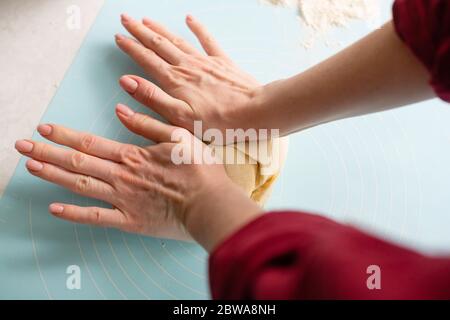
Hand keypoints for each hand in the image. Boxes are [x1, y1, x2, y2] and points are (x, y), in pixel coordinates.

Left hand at [15, 104, 261, 249]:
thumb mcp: (179, 137)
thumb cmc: (199, 171)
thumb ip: (147, 124)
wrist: (210, 204)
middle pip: (77, 162)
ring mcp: (123, 200)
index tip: (44, 128)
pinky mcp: (129, 220)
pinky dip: (74, 214)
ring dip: (54, 175)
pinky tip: (54, 208)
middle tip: (22, 146)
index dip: (64, 135)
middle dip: (47, 153)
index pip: (90, 142)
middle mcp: (121, 177)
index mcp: (133, 156)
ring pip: (80, 186)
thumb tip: (120, 109)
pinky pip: (96, 217)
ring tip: (32, 167)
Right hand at [115, 14, 263, 137]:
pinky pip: (207, 40)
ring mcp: (205, 61)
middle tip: (126, 19)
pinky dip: (197, 28)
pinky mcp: (222, 62)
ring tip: (146, 19)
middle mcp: (187, 66)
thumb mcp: (179, 117)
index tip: (119, 37)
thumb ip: (152, 98)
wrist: (253, 112)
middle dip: (140, 31)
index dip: (131, 47)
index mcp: (174, 81)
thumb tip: (126, 81)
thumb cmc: (217, 122)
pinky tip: (189, 18)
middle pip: (158, 44)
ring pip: (177, 40)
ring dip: (160, 28)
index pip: (146, 59)